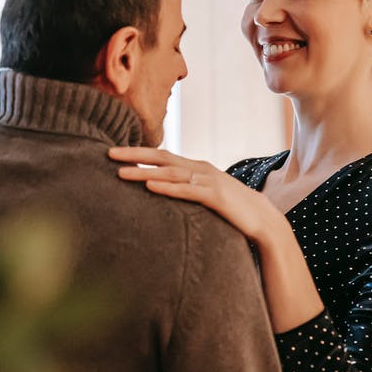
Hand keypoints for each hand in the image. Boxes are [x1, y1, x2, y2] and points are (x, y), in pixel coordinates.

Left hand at [108, 147, 284, 243]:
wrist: (262, 218)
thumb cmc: (231, 207)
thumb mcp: (204, 193)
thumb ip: (186, 188)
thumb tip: (162, 189)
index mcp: (195, 167)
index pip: (161, 155)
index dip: (138, 152)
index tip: (114, 153)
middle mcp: (200, 168)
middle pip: (161, 158)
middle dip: (134, 155)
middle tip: (109, 154)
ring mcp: (208, 180)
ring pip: (170, 173)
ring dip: (144, 172)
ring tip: (122, 173)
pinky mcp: (215, 196)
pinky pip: (187, 190)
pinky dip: (168, 188)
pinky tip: (150, 187)